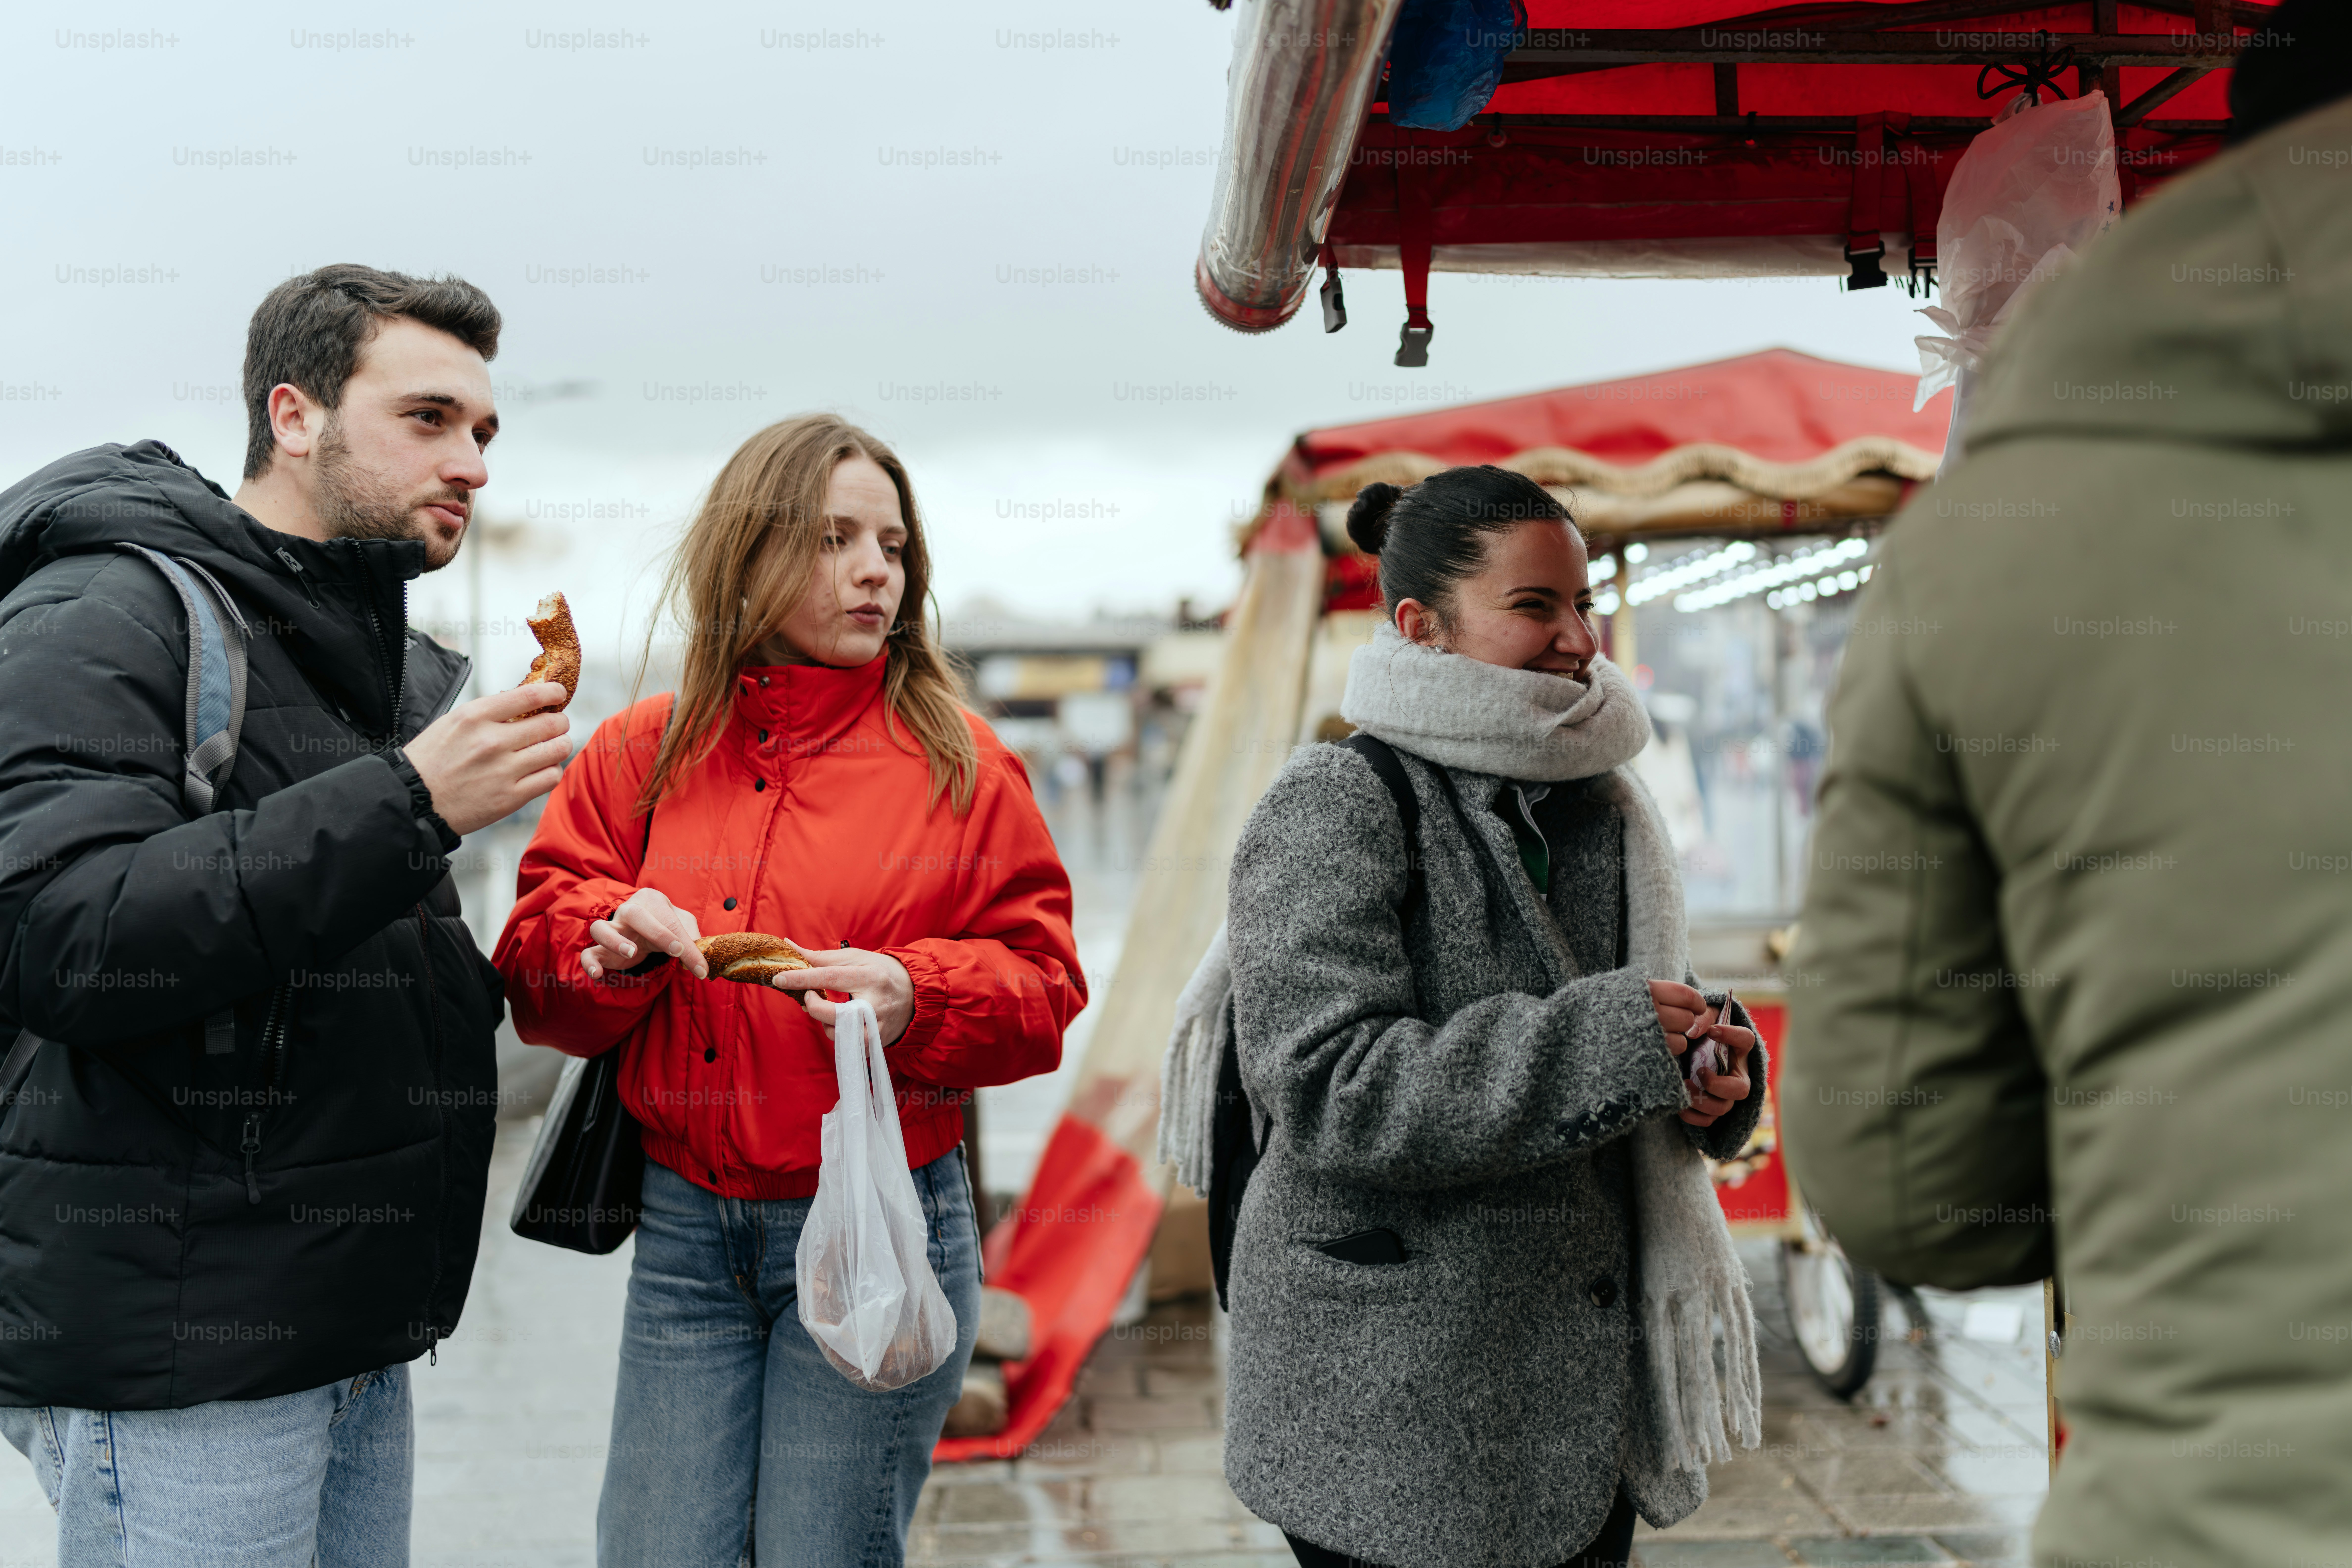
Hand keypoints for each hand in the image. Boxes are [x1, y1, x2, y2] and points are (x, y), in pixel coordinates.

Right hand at [402, 683, 571, 835]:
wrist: (413, 800)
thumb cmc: (431, 760)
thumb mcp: (453, 723)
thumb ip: (489, 714)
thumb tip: (525, 705)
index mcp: (475, 716)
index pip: (529, 696)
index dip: (552, 693)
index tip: (558, 694)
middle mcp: (492, 741)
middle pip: (550, 724)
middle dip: (560, 722)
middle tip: (557, 725)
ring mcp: (503, 770)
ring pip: (557, 750)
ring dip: (560, 745)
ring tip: (553, 746)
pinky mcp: (510, 797)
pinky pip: (550, 777)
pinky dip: (552, 771)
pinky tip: (543, 769)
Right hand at [581, 888, 706, 981]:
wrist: (643, 928)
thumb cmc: (665, 924)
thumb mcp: (683, 926)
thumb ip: (693, 940)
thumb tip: (702, 963)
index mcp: (651, 901)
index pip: (670, 921)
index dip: (687, 944)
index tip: (700, 967)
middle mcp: (627, 911)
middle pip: (635, 914)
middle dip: (657, 933)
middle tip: (676, 951)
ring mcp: (611, 929)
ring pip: (600, 928)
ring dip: (614, 941)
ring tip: (631, 953)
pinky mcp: (600, 949)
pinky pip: (587, 953)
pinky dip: (589, 963)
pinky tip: (597, 974)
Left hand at [768, 944, 913, 1045]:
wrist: (916, 994)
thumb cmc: (881, 972)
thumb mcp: (857, 958)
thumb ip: (823, 957)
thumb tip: (791, 949)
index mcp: (871, 976)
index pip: (830, 978)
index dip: (802, 979)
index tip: (780, 978)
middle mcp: (876, 1003)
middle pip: (832, 1013)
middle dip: (813, 1006)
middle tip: (810, 996)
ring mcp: (878, 1026)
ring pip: (837, 1033)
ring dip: (825, 1021)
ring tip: (834, 1009)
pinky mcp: (878, 1042)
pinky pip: (846, 1045)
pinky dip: (837, 1033)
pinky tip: (844, 1022)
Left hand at [1646, 980, 1755, 1127]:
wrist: (1687, 1053)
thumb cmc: (1699, 1033)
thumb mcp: (1702, 1019)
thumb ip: (1702, 1018)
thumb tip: (1695, 1031)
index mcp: (1737, 1049)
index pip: (1746, 1040)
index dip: (1732, 1036)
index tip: (1712, 1031)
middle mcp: (1737, 1075)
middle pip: (1741, 1089)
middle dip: (1719, 1085)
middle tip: (1700, 1071)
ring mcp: (1726, 1095)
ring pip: (1723, 1108)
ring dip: (1703, 1101)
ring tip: (1685, 1085)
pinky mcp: (1712, 1109)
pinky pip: (1708, 1121)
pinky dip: (1693, 1116)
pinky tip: (1680, 1105)